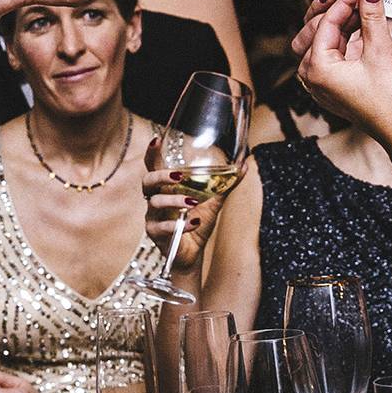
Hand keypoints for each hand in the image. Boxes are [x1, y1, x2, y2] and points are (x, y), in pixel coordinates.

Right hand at [141, 137, 223, 276]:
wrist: (193, 253)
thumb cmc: (197, 223)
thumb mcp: (213, 202)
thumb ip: (224, 184)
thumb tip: (243, 166)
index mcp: (166, 188)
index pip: (153, 167)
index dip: (152, 153)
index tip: (156, 139)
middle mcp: (155, 199)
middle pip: (148, 181)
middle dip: (162, 176)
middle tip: (179, 177)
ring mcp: (152, 217)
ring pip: (156, 203)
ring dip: (175, 201)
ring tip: (193, 202)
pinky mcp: (155, 234)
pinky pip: (162, 226)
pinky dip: (180, 224)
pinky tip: (194, 223)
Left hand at [294, 0, 391, 152]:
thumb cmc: (391, 98)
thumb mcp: (381, 51)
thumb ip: (371, 15)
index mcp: (317, 69)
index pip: (327, 22)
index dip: (347, 0)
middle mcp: (311, 76)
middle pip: (315, 29)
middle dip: (338, 8)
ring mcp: (320, 82)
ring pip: (322, 40)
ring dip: (341, 21)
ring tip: (362, 6)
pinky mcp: (332, 85)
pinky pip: (331, 53)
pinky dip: (344, 37)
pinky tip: (362, 25)